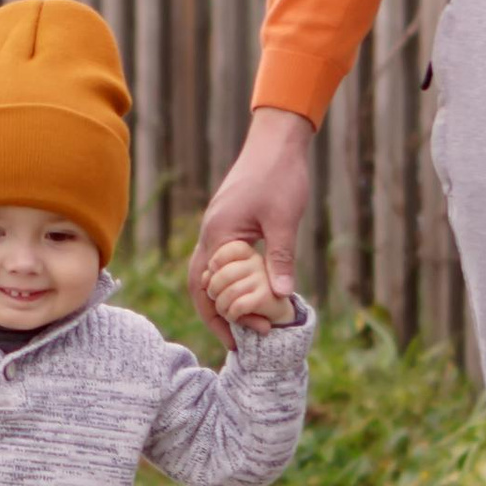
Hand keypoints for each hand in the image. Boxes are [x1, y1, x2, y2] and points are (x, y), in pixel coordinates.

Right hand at [189, 110, 313, 331]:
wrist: (275, 142)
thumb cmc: (280, 176)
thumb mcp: (284, 220)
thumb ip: (281, 257)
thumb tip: (282, 296)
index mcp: (219, 236)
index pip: (213, 288)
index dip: (230, 316)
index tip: (254, 335)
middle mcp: (210, 235)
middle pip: (200, 287)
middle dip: (216, 317)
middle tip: (237, 344)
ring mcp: (215, 229)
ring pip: (205, 275)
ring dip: (218, 301)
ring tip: (239, 326)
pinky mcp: (225, 225)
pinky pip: (217, 262)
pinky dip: (226, 283)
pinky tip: (244, 294)